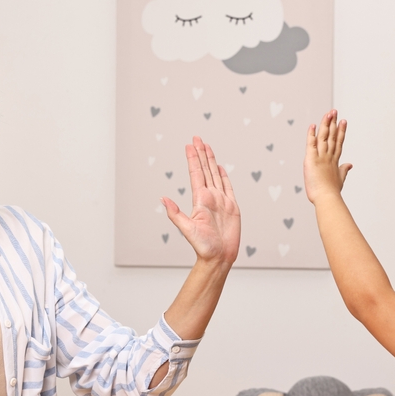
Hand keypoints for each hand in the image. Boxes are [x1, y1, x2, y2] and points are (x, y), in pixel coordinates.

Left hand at [162, 137, 239, 265]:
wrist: (219, 257)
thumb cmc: (203, 246)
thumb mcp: (187, 229)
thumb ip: (175, 213)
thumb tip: (162, 198)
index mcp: (200, 200)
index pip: (196, 173)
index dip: (193, 159)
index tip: (189, 145)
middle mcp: (210, 197)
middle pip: (205, 170)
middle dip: (201, 153)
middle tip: (197, 138)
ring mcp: (221, 201)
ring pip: (215, 174)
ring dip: (211, 160)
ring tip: (207, 146)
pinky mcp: (232, 207)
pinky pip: (228, 187)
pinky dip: (224, 175)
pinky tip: (220, 167)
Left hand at [304, 109, 351, 204]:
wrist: (327, 198)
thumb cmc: (332, 192)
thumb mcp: (340, 179)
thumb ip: (344, 170)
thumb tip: (350, 165)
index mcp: (334, 161)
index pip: (338, 143)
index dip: (341, 131)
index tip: (343, 121)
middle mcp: (329, 156)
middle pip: (332, 136)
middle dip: (333, 123)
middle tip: (335, 112)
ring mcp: (321, 156)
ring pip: (324, 137)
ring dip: (326, 124)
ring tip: (329, 113)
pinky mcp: (311, 159)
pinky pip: (311, 143)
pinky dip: (311, 134)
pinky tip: (313, 125)